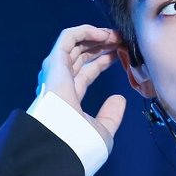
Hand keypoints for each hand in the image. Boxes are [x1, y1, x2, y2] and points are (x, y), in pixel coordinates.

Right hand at [36, 25, 126, 151]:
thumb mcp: (103, 130)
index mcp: (70, 98)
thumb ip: (111, 115)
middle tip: (120, 40)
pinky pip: (67, 38)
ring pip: (75, 45)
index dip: (103, 61)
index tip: (120, 54)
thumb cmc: (80, 143)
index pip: (86, 72)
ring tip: (115, 34)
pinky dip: (85, 31)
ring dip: (96, 36)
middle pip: (81, 56)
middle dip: (101, 46)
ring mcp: (56, 72)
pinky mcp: (55, 63)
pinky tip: (103, 33)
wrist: (62, 144)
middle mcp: (61, 83)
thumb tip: (119, 99)